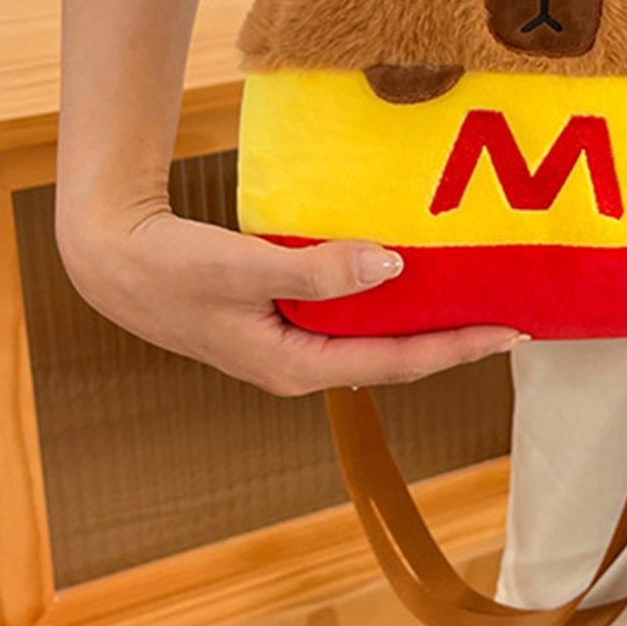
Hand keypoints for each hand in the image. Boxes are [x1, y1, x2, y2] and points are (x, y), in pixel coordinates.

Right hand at [56, 204, 523, 396]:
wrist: (111, 259)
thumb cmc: (169, 267)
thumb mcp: (242, 266)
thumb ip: (316, 269)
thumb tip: (392, 266)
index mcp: (295, 366)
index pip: (398, 362)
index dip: (458, 346)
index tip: (513, 330)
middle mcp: (301, 363)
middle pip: (395, 355)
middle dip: (454, 337)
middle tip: (515, 312)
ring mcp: (291, 343)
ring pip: (374, 335)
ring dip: (423, 317)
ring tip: (478, 292)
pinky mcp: (281, 318)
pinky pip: (350, 314)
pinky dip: (386, 296)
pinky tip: (411, 273)